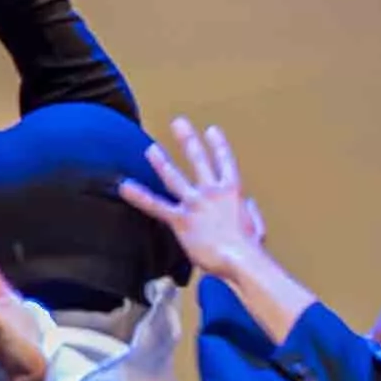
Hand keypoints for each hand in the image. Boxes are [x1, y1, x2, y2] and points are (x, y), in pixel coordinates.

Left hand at [119, 114, 266, 284]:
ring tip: (150, 149)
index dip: (218, 145)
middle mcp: (213, 191)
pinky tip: (124, 186)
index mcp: (233, 192)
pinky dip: (139, 195)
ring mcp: (195, 203)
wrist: (239, 258)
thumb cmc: (249, 248)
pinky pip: (155, 205)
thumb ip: (251, 212)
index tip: (211, 130)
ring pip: (174, 177)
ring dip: (161, 162)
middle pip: (198, 160)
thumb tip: (248, 205)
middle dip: (187, 140)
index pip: (225, 162)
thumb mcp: (257, 226)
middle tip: (178, 122)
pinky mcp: (180, 219)